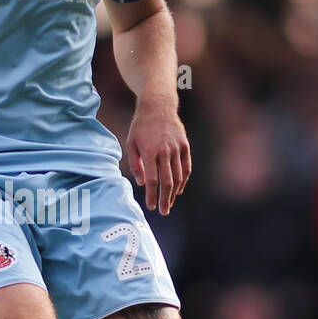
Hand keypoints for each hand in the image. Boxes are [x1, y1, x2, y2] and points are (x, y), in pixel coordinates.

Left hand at [125, 96, 190, 214]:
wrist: (158, 106)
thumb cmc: (141, 127)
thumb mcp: (131, 143)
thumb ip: (136, 164)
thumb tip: (142, 183)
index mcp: (150, 152)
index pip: (153, 180)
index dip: (152, 195)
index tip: (151, 206)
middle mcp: (165, 151)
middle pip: (167, 182)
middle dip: (165, 200)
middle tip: (163, 211)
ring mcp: (177, 149)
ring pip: (178, 177)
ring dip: (174, 193)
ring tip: (169, 203)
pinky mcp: (185, 146)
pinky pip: (186, 168)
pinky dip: (183, 180)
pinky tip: (179, 190)